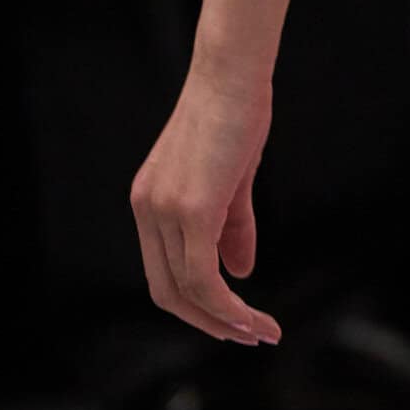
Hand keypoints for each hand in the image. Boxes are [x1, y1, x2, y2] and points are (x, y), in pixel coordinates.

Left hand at [130, 60, 281, 346]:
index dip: (196, 305)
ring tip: (261, 331)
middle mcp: (148, 210)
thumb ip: (232, 227)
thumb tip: (240, 273)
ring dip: (225, 319)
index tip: (233, 320)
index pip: (164, 272)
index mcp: (150, 202)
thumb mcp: (232, 179)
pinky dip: (226, 304)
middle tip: (248, 337)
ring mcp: (165, 210)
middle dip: (209, 323)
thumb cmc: (236, 113)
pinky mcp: (191, 208)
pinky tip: (251, 312)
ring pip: (187, 290)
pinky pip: (203, 276)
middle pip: (168, 292)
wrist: (234, 71)